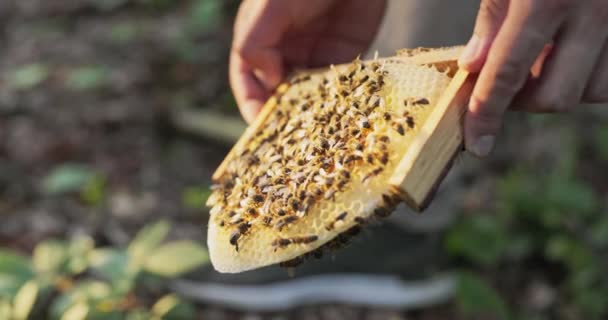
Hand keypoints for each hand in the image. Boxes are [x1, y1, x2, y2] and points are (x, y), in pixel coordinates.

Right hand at [230, 0, 385, 122]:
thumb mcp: (270, 7)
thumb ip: (257, 42)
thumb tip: (268, 82)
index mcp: (258, 43)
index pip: (248, 83)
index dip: (252, 106)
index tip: (261, 127)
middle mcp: (283, 56)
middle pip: (277, 96)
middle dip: (282, 118)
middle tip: (291, 141)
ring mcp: (312, 59)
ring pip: (307, 97)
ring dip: (311, 116)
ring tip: (318, 136)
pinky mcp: (342, 59)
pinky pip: (336, 87)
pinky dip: (338, 102)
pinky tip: (342, 116)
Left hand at [459, 0, 607, 156]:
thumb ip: (493, 17)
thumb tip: (472, 66)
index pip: (508, 73)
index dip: (486, 113)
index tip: (476, 143)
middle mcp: (593, 13)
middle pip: (555, 97)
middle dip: (523, 101)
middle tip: (507, 84)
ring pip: (591, 92)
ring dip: (560, 87)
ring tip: (545, 56)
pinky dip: (588, 77)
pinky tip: (572, 53)